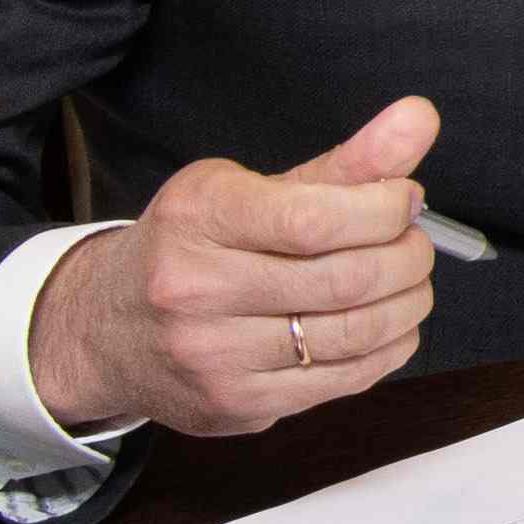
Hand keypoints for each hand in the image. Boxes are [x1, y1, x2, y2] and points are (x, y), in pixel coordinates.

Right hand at [29, 97, 446, 438]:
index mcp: (199, 218)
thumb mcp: (248, 189)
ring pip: (353, 334)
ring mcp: (211, 356)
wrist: (104, 331)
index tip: (406, 201)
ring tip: (409, 283)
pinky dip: (388, 348)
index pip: (318, 219)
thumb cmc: (192, 248)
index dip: (387, 210)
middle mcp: (195, 290)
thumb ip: (344, 162)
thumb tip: (418, 119)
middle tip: (415, 244)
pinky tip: (389, 327)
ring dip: (407, 305)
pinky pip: (342, 380)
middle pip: (346, 279)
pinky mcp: (233, 404)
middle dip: (408, 257)